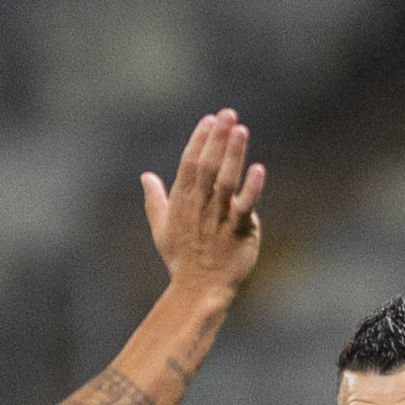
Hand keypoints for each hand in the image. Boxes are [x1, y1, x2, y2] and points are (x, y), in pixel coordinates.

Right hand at [141, 109, 264, 300]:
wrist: (198, 290)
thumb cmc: (181, 259)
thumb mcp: (161, 228)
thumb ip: (155, 200)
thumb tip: (145, 176)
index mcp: (182, 202)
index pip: (189, 163)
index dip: (199, 140)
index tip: (210, 119)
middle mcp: (199, 207)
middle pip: (207, 166)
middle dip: (217, 138)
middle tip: (228, 113)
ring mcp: (218, 219)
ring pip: (225, 181)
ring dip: (233, 155)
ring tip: (241, 130)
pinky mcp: (238, 232)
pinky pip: (245, 207)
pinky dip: (252, 188)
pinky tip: (259, 169)